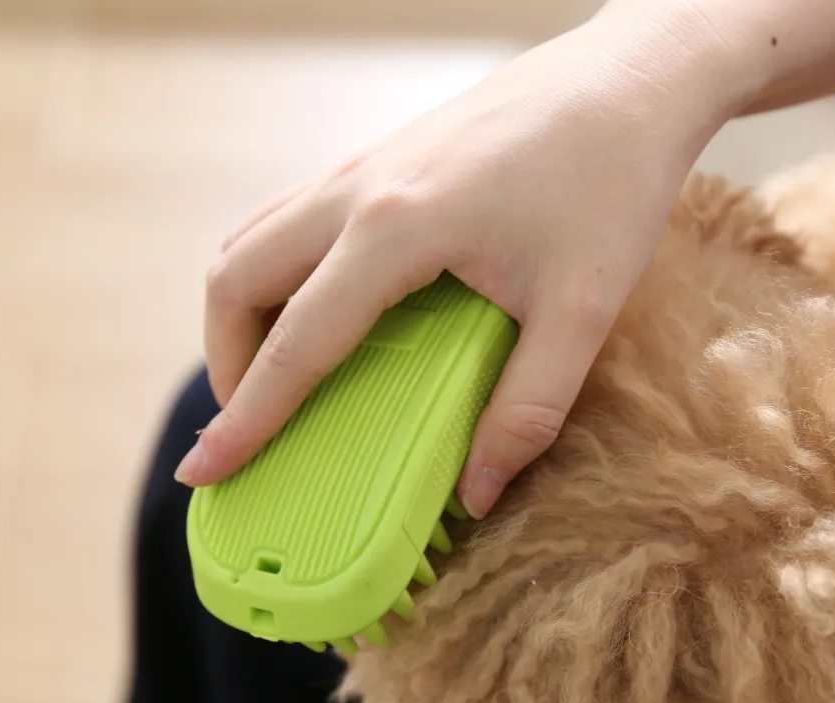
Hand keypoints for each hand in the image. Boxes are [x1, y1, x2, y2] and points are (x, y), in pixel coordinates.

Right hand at [176, 1, 738, 516]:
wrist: (630, 78)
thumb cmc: (613, 180)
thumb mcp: (582, 310)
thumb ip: (526, 409)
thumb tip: (476, 492)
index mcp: (394, 230)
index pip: (294, 342)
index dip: (246, 418)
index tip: (204, 470)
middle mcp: (356, 190)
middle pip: (236, 278)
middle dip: (226, 362)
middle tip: (254, 422)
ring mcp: (362, 165)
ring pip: (252, 240)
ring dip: (242, 313)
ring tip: (273, 375)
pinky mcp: (379, 158)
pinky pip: (290, 219)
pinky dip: (276, 275)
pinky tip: (322, 310)